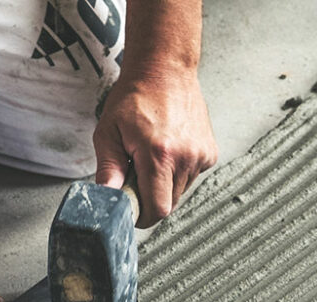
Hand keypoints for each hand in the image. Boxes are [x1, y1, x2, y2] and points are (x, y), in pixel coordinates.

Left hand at [93, 70, 217, 227]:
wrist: (165, 70)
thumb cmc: (136, 97)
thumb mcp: (109, 131)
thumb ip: (108, 169)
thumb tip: (107, 196)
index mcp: (159, 155)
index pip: (157, 209)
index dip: (142, 215)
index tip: (132, 209)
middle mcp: (185, 157)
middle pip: (170, 204)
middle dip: (151, 198)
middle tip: (137, 174)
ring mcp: (201, 156)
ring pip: (181, 192)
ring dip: (165, 184)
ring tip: (153, 156)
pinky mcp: (210, 153)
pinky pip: (192, 177)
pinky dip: (178, 172)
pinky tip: (169, 150)